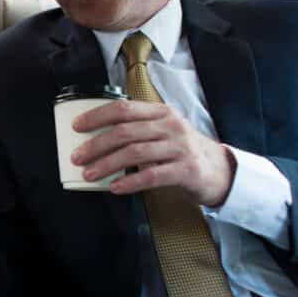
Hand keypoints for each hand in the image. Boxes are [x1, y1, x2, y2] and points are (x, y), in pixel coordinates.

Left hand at [71, 99, 235, 206]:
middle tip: (77, 157)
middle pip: (125, 132)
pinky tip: (115, 187)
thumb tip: (94, 140)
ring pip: (135, 153)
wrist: (220, 170)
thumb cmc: (182, 151)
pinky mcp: (187, 170)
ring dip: (107, 164)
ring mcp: (180, 148)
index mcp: (161, 113)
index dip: (97, 116)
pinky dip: (130, 182)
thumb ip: (136, 130)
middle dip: (96, 145)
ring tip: (89, 174)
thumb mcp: (163, 132)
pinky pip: (153, 175)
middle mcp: (171, 126)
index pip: (124, 109)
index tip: (77, 127)